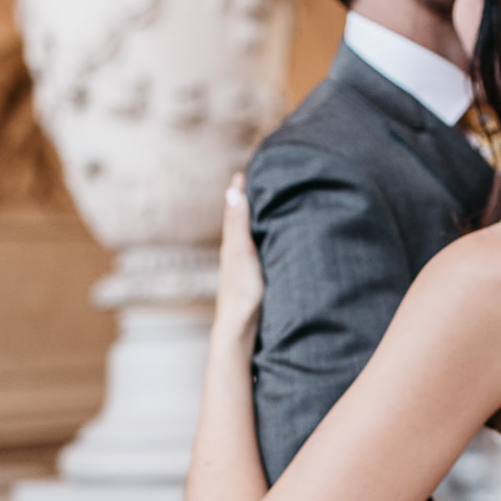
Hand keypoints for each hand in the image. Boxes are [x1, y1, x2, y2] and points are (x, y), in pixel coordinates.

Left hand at [216, 174, 263, 343]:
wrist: (240, 329)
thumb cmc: (242, 292)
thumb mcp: (242, 252)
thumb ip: (238, 224)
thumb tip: (232, 191)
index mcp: (232, 244)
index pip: (235, 209)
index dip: (240, 191)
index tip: (245, 171)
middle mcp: (235, 254)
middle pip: (239, 222)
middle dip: (246, 203)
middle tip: (256, 183)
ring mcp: (243, 269)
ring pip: (247, 238)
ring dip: (253, 222)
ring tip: (263, 208)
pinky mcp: (252, 282)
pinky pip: (255, 253)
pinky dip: (260, 241)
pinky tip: (268, 245)